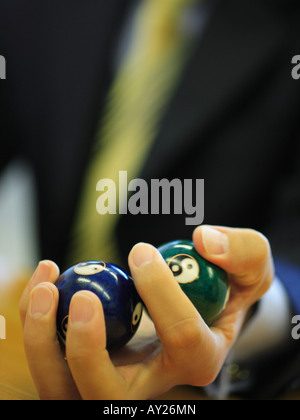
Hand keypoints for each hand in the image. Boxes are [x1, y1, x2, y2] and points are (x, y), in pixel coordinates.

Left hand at [19, 226, 273, 399]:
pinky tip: (44, 280)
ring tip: (46, 287)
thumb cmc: (224, 287)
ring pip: (65, 388)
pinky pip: (51, 358)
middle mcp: (154, 384)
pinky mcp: (88, 363)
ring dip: (44, 340)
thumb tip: (204, 241)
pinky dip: (36, 323)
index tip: (141, 251)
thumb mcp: (252, 267)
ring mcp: (115, 378)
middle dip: (87, 349)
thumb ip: (242, 252)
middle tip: (82, 295)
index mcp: (200, 361)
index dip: (161, 294)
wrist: (198, 304)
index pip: (182, 340)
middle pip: (108, 393)